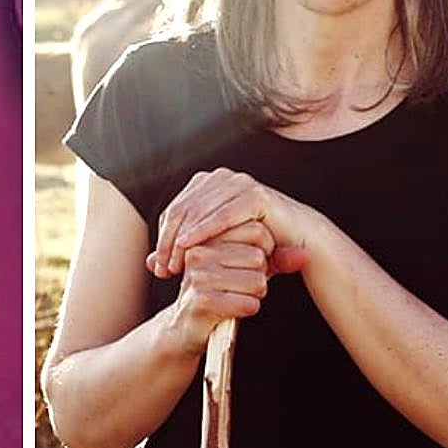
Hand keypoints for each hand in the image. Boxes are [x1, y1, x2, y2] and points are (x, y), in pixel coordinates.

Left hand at [151, 168, 315, 278]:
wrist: (298, 244)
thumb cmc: (253, 248)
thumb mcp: (214, 250)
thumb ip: (183, 253)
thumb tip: (149, 264)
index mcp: (209, 183)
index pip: (174, 210)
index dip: (163, 238)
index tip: (158, 266)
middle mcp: (222, 177)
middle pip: (182, 209)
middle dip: (169, 242)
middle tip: (164, 269)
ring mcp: (239, 182)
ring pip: (198, 211)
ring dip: (182, 239)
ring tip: (175, 265)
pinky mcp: (256, 195)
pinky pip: (222, 215)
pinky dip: (203, 231)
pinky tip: (190, 247)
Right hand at [162, 224, 274, 357]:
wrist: (185, 326)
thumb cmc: (217, 292)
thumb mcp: (244, 268)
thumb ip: (275, 259)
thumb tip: (305, 255)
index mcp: (207, 237)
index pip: (256, 230)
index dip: (265, 250)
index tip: (252, 264)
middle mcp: (200, 252)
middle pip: (259, 257)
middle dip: (259, 275)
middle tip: (241, 285)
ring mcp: (199, 276)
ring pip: (257, 282)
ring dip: (254, 295)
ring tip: (236, 296)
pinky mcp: (203, 302)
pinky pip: (248, 304)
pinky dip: (248, 309)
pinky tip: (234, 309)